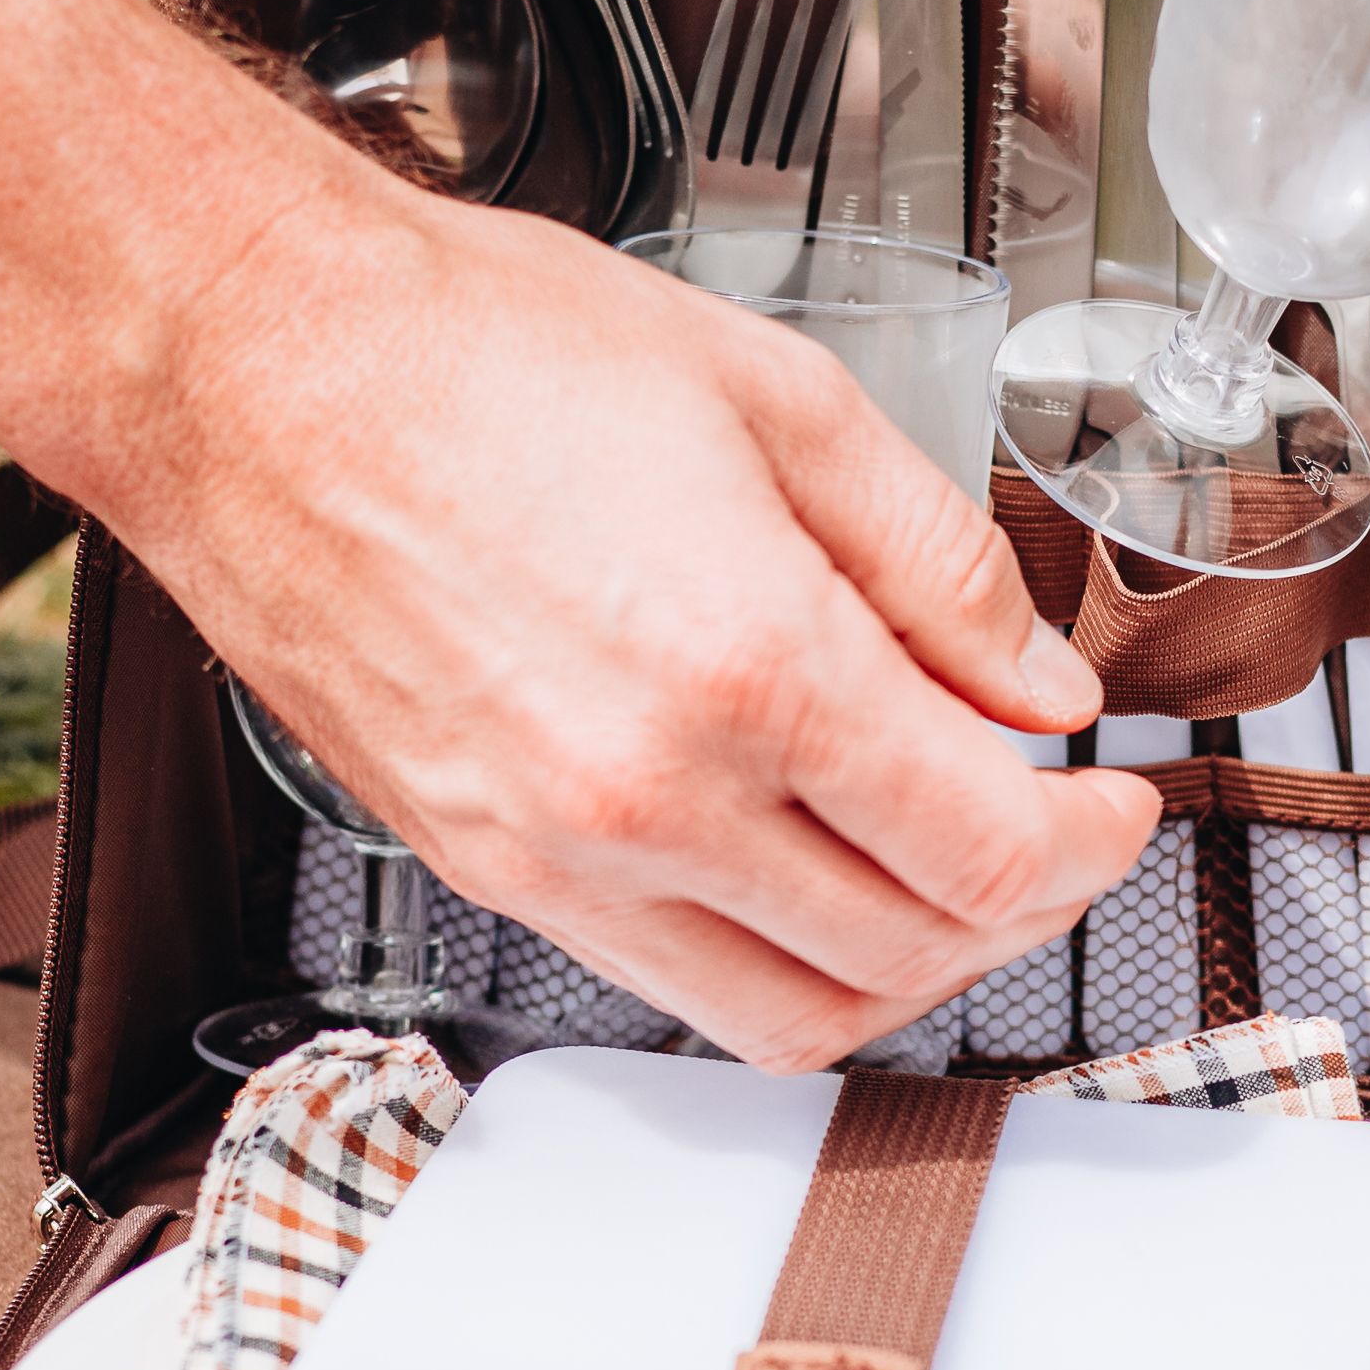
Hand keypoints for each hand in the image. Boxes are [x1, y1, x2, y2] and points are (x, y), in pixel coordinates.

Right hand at [121, 177, 1153, 1068]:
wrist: (253, 369)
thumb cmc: (476, 352)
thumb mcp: (779, 400)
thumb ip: (940, 564)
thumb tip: (1038, 683)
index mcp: (749, 668)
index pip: (986, 850)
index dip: (1090, 847)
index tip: (1116, 807)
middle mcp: (650, 797)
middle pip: (910, 954)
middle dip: (1021, 909)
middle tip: (1053, 835)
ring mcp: (555, 856)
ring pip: (794, 1016)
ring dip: (904, 969)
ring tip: (941, 871)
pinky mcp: (484, 871)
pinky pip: (670, 987)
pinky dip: (774, 963)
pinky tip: (806, 873)